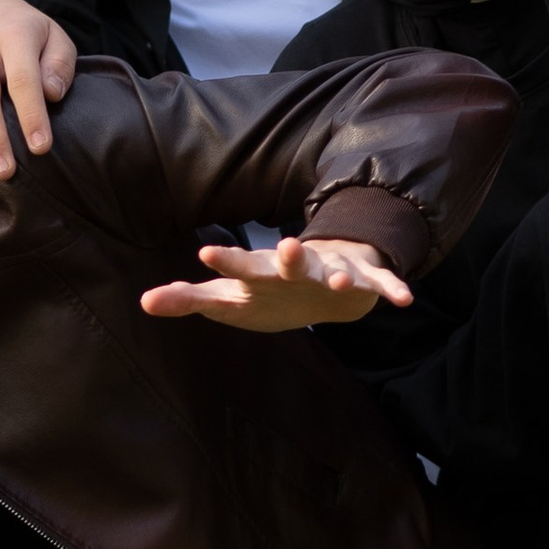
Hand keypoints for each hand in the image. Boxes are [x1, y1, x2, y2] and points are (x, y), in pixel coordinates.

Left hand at [138, 234, 411, 329]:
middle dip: (288, 257)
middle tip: (283, 246)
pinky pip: (378, 285)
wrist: (324, 281)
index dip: (224, 262)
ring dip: (337, 276)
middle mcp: (295, 267)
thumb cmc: (265, 290)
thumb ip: (188, 299)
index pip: (239, 267)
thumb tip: (143, 302)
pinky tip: (405, 300)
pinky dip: (391, 289)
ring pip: (334, 272)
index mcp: (261, 272)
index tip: (204, 254)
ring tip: (339, 284)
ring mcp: (330, 271)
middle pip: (289, 263)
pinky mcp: (361, 280)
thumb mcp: (227, 297)